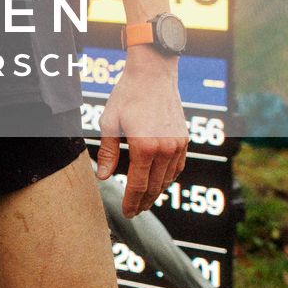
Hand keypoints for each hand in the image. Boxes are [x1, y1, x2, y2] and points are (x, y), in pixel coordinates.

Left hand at [94, 55, 187, 215]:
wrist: (153, 74)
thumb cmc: (127, 95)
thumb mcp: (109, 122)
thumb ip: (108, 152)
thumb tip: (103, 177)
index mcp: (143, 147)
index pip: (137, 185)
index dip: (131, 202)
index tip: (126, 213)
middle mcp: (164, 149)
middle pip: (153, 186)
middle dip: (143, 202)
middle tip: (135, 212)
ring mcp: (177, 145)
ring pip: (167, 179)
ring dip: (156, 192)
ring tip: (144, 200)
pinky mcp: (184, 140)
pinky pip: (177, 167)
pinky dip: (168, 178)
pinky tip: (159, 182)